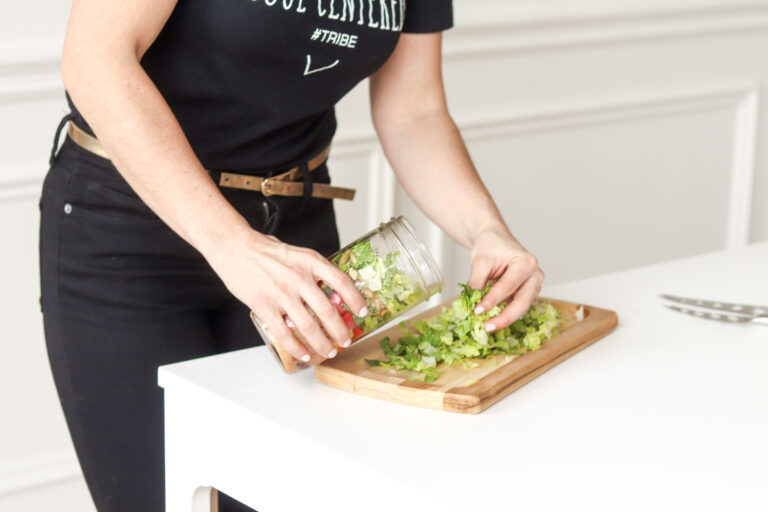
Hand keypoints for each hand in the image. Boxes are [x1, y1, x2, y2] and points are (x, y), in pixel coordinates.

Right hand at [206, 229, 367, 361]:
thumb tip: (334, 292)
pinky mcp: (264, 305)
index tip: (362, 312)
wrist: (235, 247)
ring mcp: (281, 292)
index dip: (355, 299)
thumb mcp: (298, 254)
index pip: (341, 282)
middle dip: (340, 331)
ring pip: (308, 326)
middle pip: (327, 311)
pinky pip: (284, 333)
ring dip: (322, 343)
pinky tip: (304, 353)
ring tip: (329, 351)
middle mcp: (299, 277)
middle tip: (346, 340)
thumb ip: (315, 271)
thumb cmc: (267, 251)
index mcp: (311, 262)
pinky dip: (296, 347)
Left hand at [468, 228, 544, 331]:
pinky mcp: (527, 293)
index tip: (477, 311)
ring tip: (488, 326)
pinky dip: (504, 314)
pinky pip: (517, 306)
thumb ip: (477, 281)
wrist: (494, 241)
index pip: (508, 285)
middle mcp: (535, 275)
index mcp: (526, 263)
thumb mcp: (480, 261)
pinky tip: (492, 321)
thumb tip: (472, 303)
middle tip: (487, 327)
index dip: (492, 300)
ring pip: (521, 308)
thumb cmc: (490, 246)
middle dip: (504, 317)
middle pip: (522, 302)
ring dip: (505, 319)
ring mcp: (533, 286)